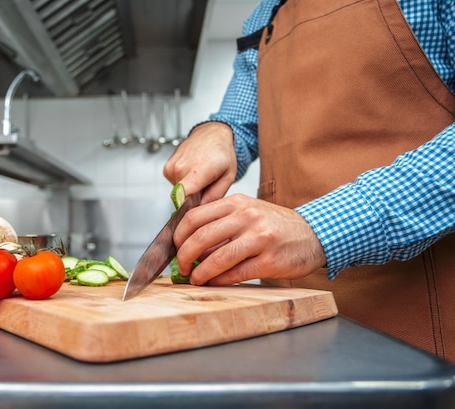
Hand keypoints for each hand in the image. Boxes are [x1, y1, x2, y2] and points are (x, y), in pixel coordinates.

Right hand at [163, 121, 236, 203]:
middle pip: (183, 198)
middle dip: (194, 198)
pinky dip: (183, 182)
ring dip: (189, 189)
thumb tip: (201, 209)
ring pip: (178, 193)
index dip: (189, 207)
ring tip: (200, 177)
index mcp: (199, 169)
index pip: (184, 194)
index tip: (194, 209)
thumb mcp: (228, 177)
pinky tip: (192, 172)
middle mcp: (182, 167)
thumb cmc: (221, 153)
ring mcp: (172, 167)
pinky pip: (174, 185)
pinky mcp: (166, 169)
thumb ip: (215, 196)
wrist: (212, 134)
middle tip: (206, 186)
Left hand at [174, 194, 326, 285]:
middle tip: (180, 267)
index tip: (174, 248)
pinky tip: (214, 283)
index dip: (178, 236)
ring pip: (217, 258)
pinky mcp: (269, 261)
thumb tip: (189, 244)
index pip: (193, 217)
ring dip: (200, 273)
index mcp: (237, 203)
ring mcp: (259, 239)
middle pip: (200, 237)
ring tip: (195, 279)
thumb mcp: (248, 212)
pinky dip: (220, 281)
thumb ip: (221, 222)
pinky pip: (235, 274)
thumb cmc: (275, 226)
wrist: (314, 234)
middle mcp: (247, 217)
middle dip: (184, 256)